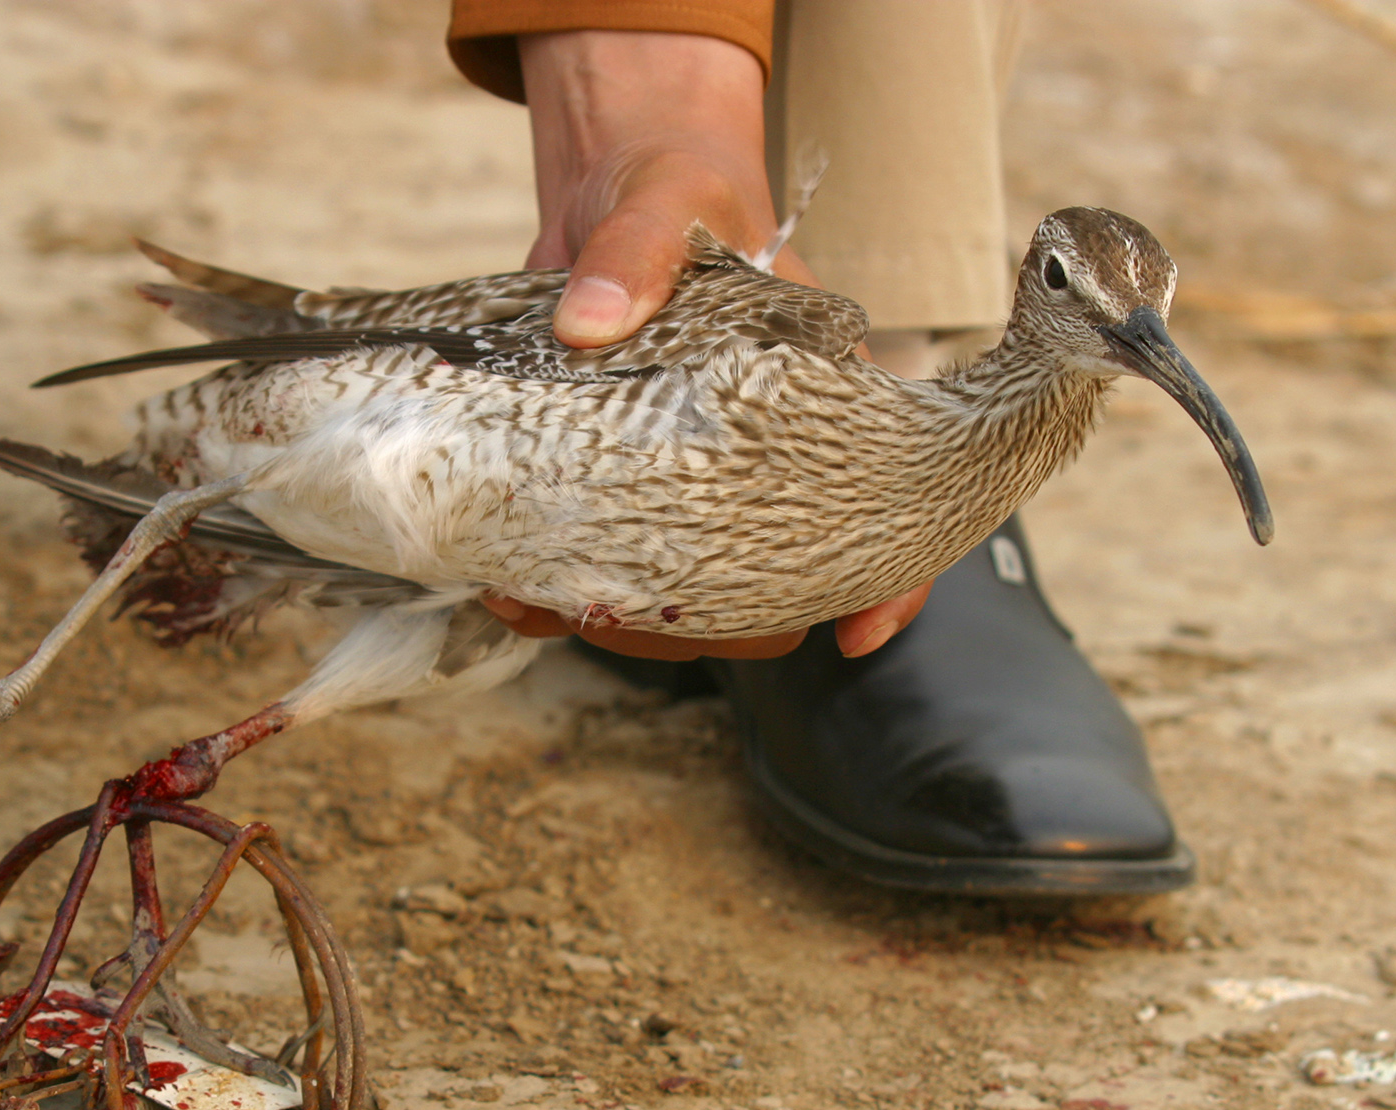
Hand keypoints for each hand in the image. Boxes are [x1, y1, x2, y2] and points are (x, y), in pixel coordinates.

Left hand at [480, 30, 933, 660]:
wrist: (612, 186)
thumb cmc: (675, 185)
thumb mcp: (669, 200)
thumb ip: (637, 251)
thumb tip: (587, 322)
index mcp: (815, 401)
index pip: (882, 503)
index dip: (890, 583)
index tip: (856, 637)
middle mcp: (757, 460)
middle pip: (766, 583)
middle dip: (704, 622)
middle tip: (623, 612)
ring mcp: (681, 479)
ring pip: (678, 593)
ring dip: (615, 619)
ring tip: (537, 605)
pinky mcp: (609, 478)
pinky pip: (598, 560)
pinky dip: (552, 589)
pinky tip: (505, 587)